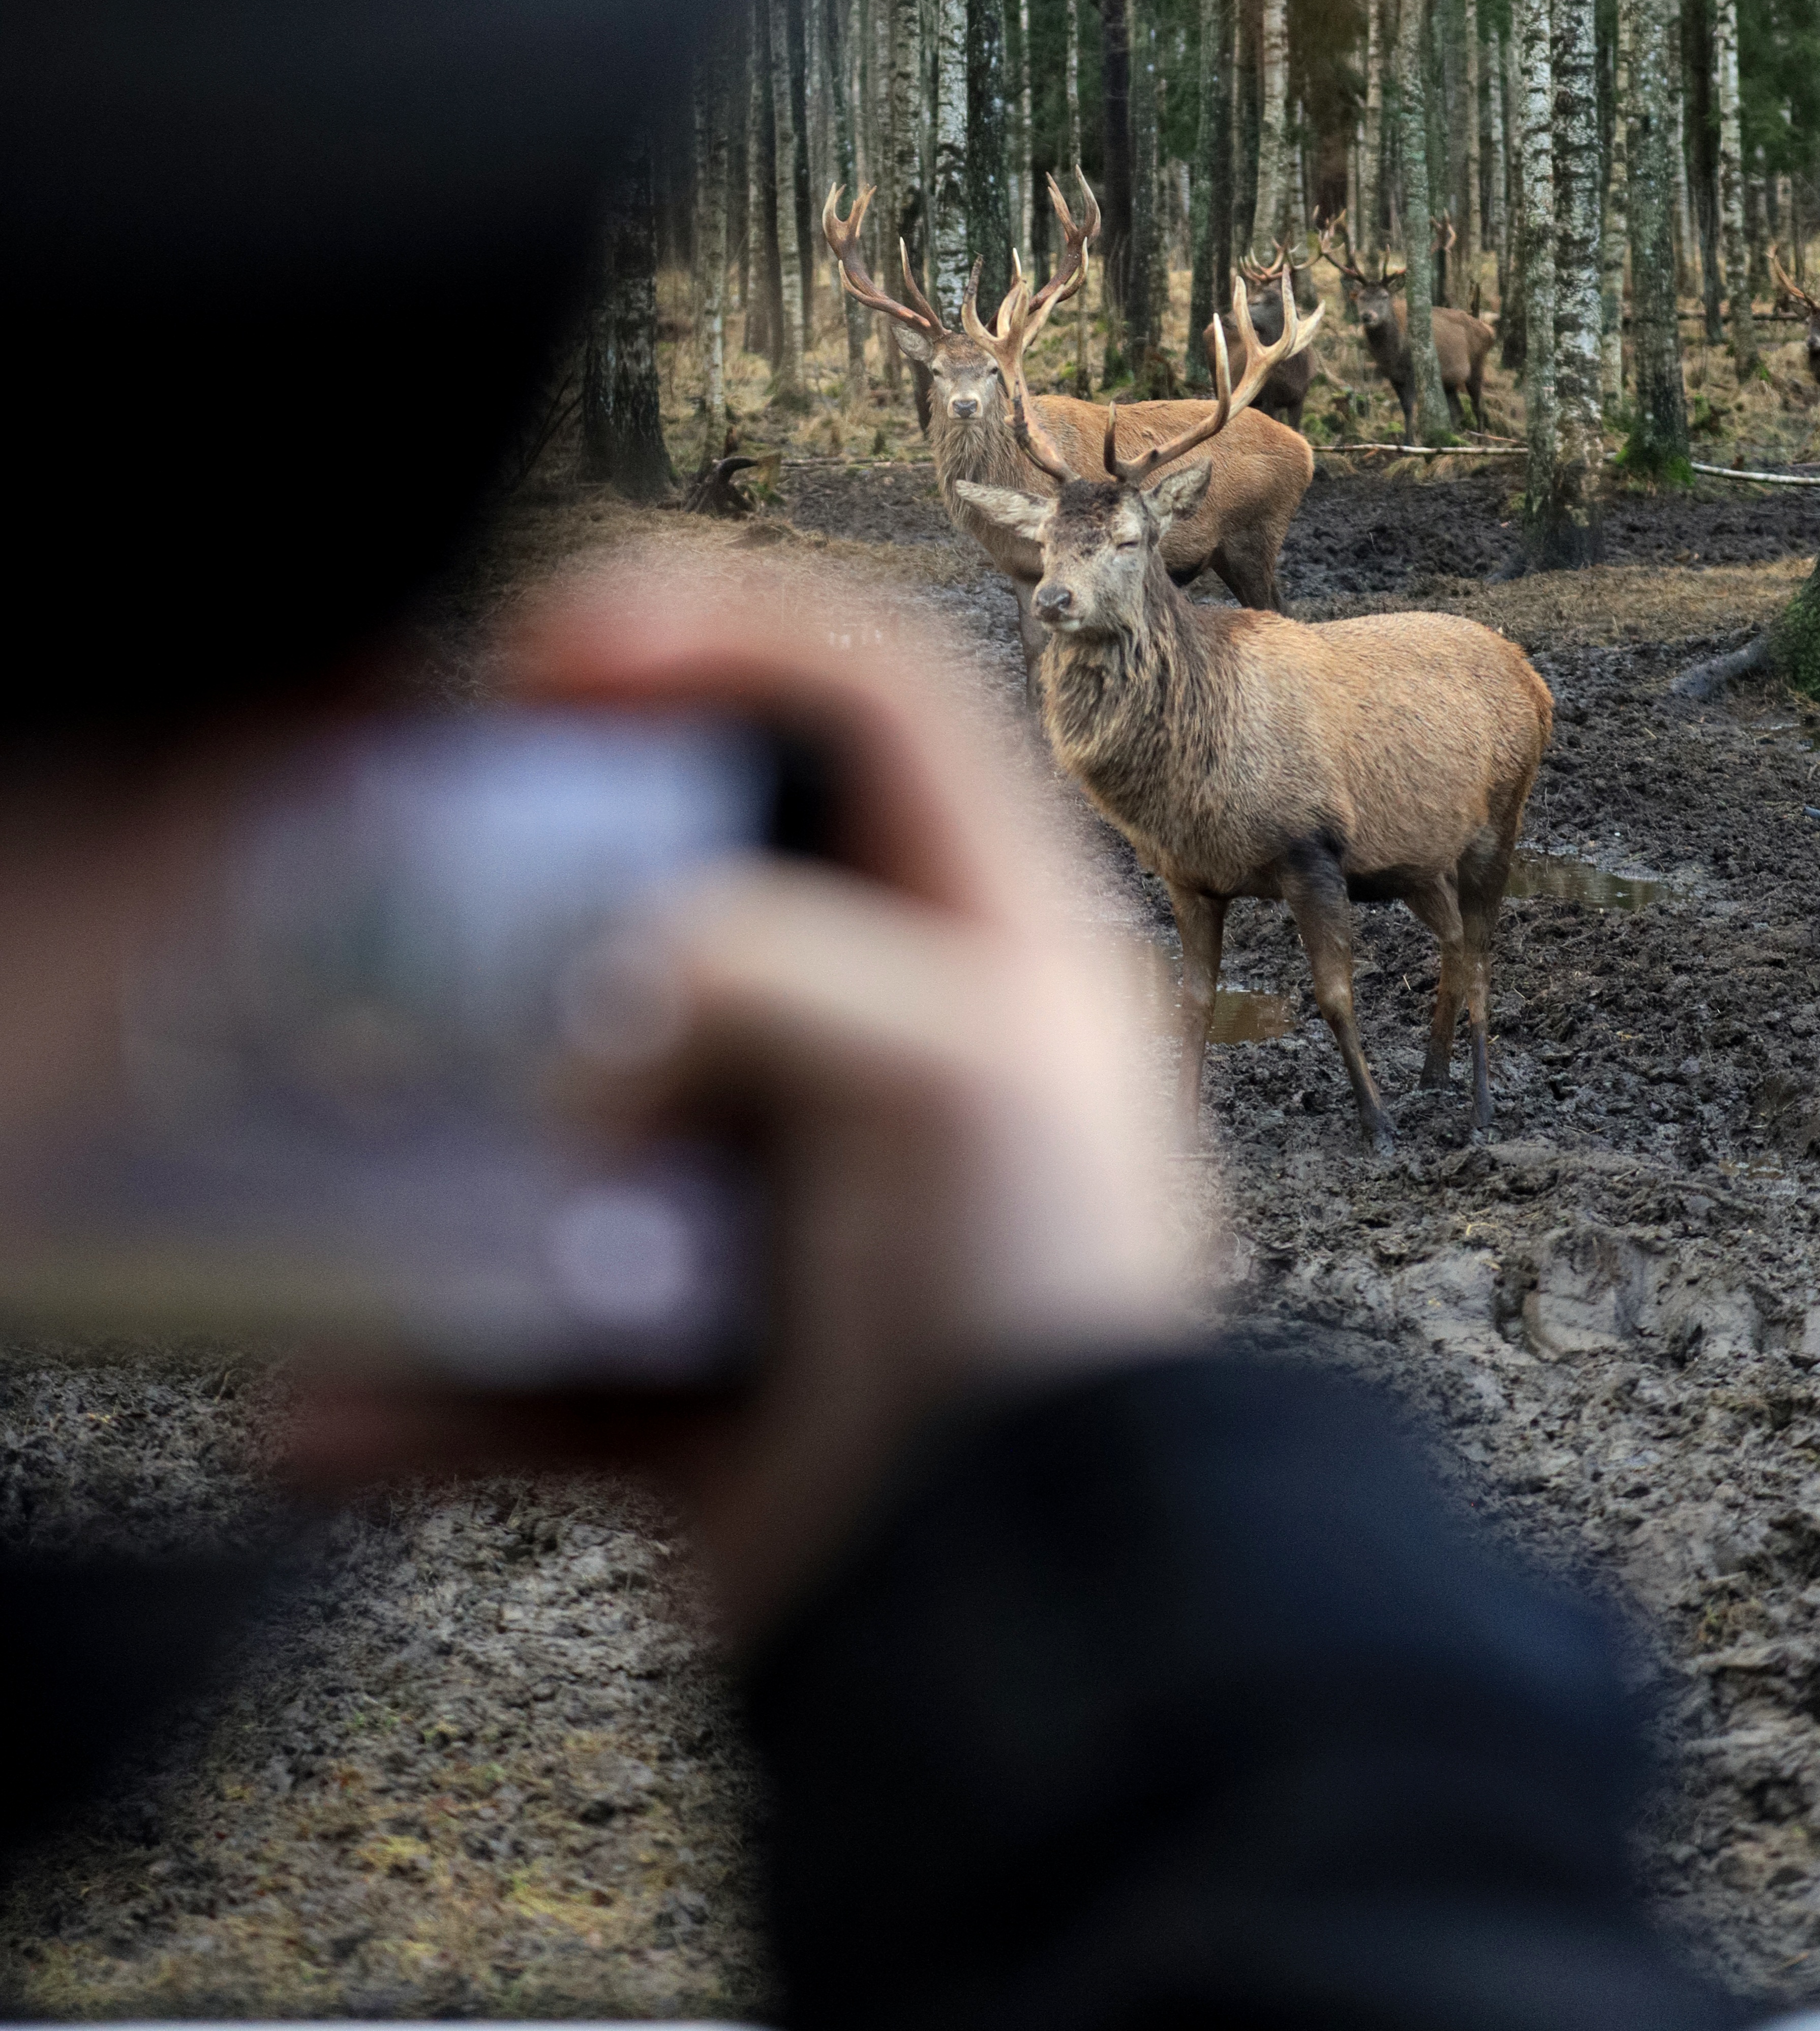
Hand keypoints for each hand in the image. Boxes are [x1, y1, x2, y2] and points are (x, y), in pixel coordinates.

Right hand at [293, 568, 1191, 1643]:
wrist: (1035, 1625)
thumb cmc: (1045, 1316)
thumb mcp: (944, 1061)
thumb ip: (761, 966)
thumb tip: (615, 1012)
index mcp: (995, 935)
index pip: (867, 697)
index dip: (718, 631)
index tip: (561, 649)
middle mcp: (897, 1047)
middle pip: (695, 885)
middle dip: (553, 866)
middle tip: (438, 844)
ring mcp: (794, 1203)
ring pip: (584, 1113)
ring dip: (460, 1135)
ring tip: (358, 1125)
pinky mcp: (711, 1361)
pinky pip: (538, 1340)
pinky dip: (437, 1373)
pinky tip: (336, 1402)